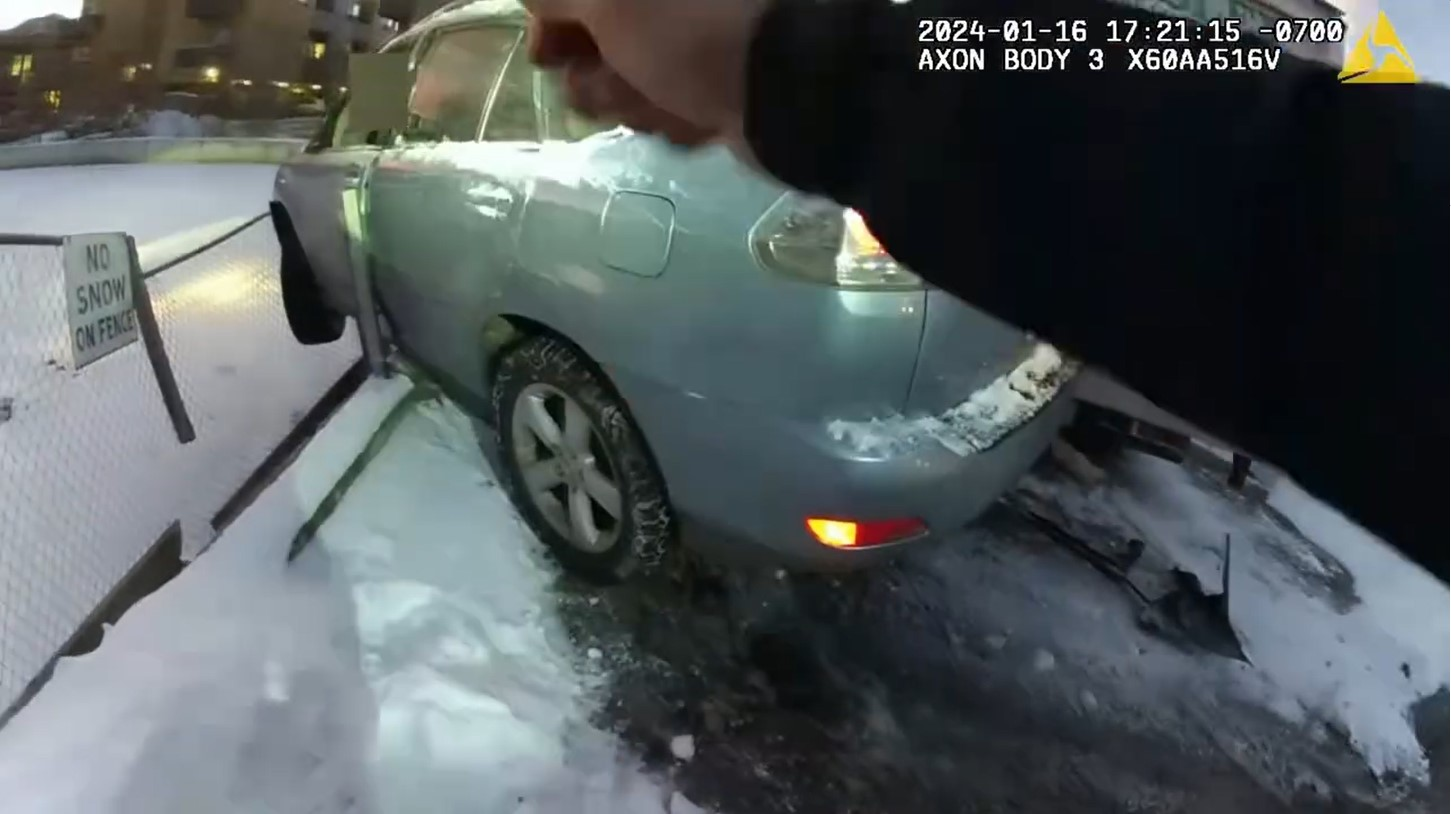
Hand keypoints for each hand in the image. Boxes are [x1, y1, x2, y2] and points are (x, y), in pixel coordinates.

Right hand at [522, 0, 768, 151]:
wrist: (787, 90)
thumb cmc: (688, 28)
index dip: (553, 22)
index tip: (547, 55)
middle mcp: (673, 6)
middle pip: (600, 39)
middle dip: (598, 73)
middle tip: (614, 82)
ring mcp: (697, 45)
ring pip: (632, 80)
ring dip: (633, 99)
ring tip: (661, 100)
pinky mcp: (719, 88)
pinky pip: (670, 107)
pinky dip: (674, 116)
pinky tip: (694, 116)